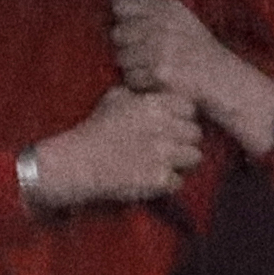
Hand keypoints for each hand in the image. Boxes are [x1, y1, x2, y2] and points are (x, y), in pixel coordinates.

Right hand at [22, 85, 207, 211]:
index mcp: (153, 105)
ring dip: (182, 162)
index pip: (190, 108)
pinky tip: (153, 179)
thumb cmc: (94, 130)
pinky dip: (168, 183)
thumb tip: (156, 91)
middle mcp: (163, 127)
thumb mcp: (114, 98)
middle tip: (171, 148)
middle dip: (185, 141)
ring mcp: (163, 154)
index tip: (173, 126)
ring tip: (166, 164)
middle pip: (196, 134)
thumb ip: (140, 92)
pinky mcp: (159, 179)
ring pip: (195, 157)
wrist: (77, 163)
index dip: (183, 118)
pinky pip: (180, 181)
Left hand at [109, 0, 273, 155]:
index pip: (123, 4)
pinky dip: (140, 83)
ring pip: (122, 58)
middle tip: (145, 52)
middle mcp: (162, 24)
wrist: (220, 78)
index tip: (131, 26)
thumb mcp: (179, 15)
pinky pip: (131, 78)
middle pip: (118, 33)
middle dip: (127, 45)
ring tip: (153, 67)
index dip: (123, 17)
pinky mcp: (159, 72)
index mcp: (167, 7)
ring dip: (134, 66)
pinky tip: (156, 80)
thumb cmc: (197, 47)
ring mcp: (160, 49)